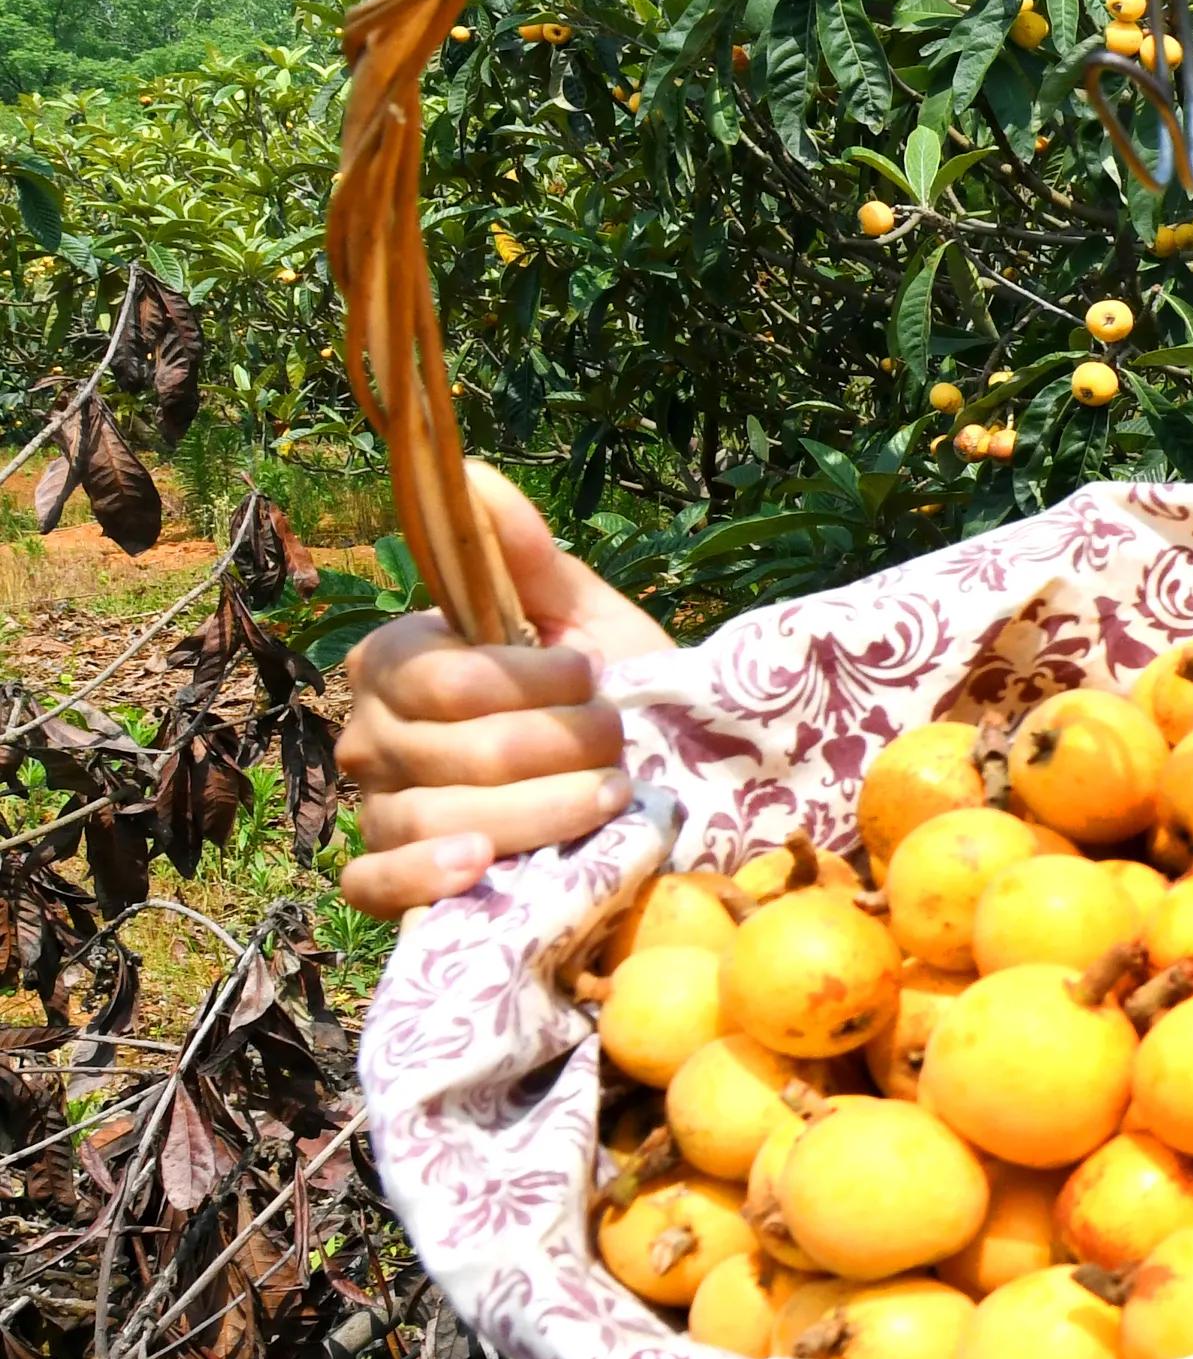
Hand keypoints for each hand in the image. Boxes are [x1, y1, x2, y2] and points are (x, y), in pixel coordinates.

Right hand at [334, 461, 674, 918]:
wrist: (655, 780)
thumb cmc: (610, 690)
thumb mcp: (586, 617)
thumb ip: (525, 556)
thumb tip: (472, 474)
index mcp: (401, 660)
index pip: (440, 676)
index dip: (528, 682)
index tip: (592, 675)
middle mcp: (371, 734)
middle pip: (446, 752)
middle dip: (556, 747)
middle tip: (617, 742)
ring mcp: (379, 809)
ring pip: (431, 818)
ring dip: (540, 812)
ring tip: (608, 798)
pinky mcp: (394, 880)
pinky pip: (375, 885)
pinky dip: (423, 879)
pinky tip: (480, 866)